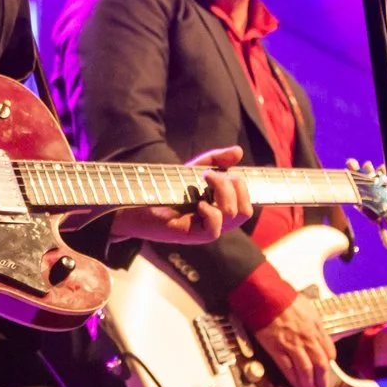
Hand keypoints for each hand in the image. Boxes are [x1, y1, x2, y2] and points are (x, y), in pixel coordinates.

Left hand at [109, 146, 254, 246]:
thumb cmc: (168, 189)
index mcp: (221, 210)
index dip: (243, 186)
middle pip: (246, 210)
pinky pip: (215, 229)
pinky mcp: (193, 235)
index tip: (225, 172)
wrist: (139, 204)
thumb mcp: (194, 170)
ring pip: (234, 216)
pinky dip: (210, 212)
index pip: (248, 203)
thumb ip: (216, 160)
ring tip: (203, 181)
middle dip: (234, 186)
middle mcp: (218, 223)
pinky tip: (199, 204)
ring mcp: (206, 230)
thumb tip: (238, 151)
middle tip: (211, 175)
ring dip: (222, 192)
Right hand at [254, 293, 339, 386]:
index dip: (328, 364)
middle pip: (320, 365)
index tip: (326, 372)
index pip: (328, 352)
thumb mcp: (309, 308)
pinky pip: (288, 369)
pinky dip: (294, 380)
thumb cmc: (286, 299)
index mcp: (316, 329)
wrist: (267, 297)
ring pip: (306, 371)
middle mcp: (307, 340)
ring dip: (310, 385)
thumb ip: (316, 324)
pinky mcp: (277, 350)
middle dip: (322, 382)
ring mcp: (293, 346)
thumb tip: (319, 335)